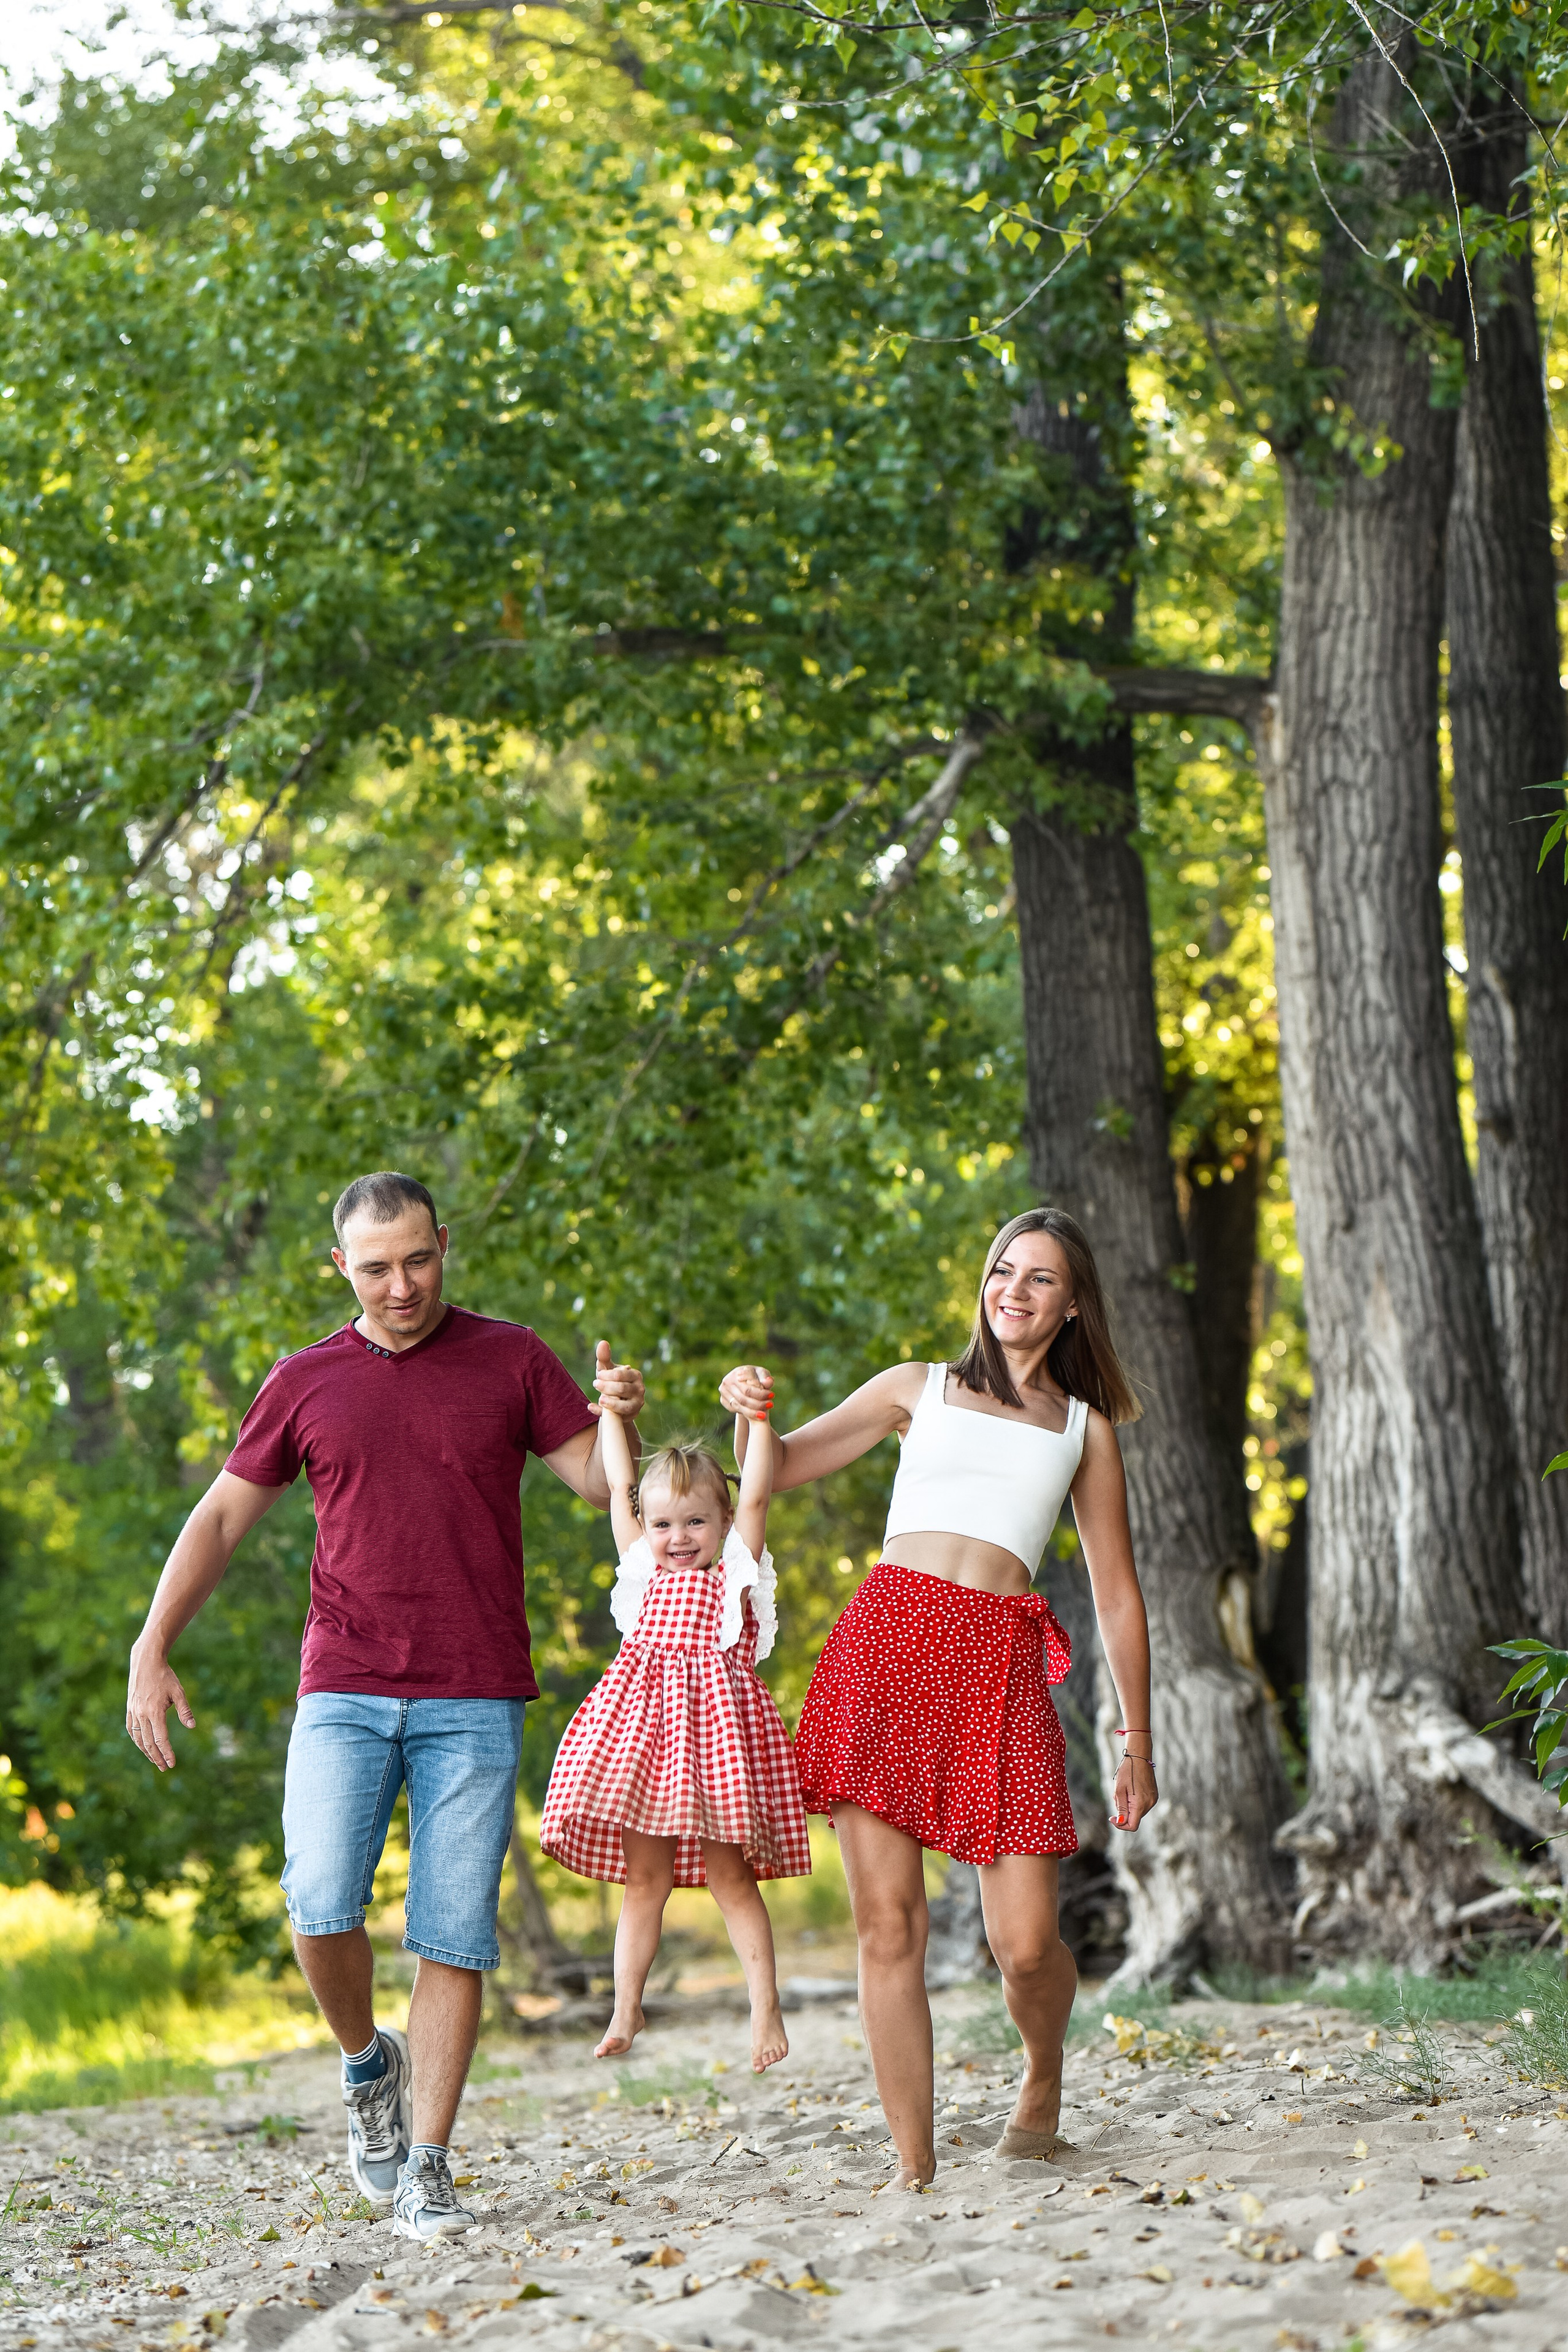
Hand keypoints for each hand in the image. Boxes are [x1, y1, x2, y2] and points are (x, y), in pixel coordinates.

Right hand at [126, 1643, 193, 1771]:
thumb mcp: (178, 1691)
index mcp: (155, 1711)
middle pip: (149, 1743)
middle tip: (166, 1768)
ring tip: (155, 1761)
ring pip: (138, 1738)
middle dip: (157, 1757)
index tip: (172, 1763)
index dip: (167, 1752)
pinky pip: (131, 1729)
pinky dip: (136, 1740)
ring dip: (146, 1752)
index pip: (161, 1739)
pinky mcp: (129, 1709)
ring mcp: (133, 1712)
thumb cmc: (165, 1676)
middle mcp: (142, 1714)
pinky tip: (142, 1746)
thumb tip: (192, 1726)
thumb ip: (184, 1710)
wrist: (145, 1662)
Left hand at [591, 1338, 644, 1421]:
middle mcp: (640, 1390)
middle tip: (595, 1384)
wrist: (618, 1400)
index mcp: (635, 1375)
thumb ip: (604, 1357)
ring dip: (609, 1402)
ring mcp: (637, 1404)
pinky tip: (590, 1406)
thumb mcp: (608, 1369)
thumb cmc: (612, 1381)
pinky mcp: (630, 1417)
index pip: (621, 1375)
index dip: (607, 1375)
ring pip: (624, 1406)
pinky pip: (617, 1417)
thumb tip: (602, 1342)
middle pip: (622, 1389)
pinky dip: (602, 1412)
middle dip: (606, 1387)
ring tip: (599, 1398)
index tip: (598, 1375)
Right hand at [720, 1363, 773, 1420]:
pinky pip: (734, 1409)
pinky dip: (746, 1413)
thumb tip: (768, 1382)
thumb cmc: (756, 1376)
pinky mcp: (723, 1400)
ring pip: (739, 1406)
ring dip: (752, 1412)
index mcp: (737, 1373)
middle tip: (770, 1405)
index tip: (772, 1395)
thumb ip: (766, 1378)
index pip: (748, 1388)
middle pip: (743, 1398)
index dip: (761, 1393)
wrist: (744, 1380)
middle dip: (758, 1404)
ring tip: (764, 1415)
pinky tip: (756, 1415)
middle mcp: (727, 1381)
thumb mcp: (762, 1374)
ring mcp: (723, 1391)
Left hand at [1112, 1754, 1157, 1832]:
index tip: (1112, 1817)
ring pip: (1137, 1812)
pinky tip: (1130, 1789)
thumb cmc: (1127, 1771)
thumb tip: (1121, 1822)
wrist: (1139, 1756)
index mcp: (1140, 1804)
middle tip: (1117, 1796)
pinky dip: (1134, 1802)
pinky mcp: (1154, 1796)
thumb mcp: (1119, 1790)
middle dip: (1123, 1812)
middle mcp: (1149, 1804)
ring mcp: (1153, 1800)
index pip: (1132, 1826)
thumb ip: (1121, 1808)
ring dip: (1128, 1806)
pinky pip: (1142, 1805)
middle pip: (1134, 1819)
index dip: (1120, 1825)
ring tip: (1124, 1790)